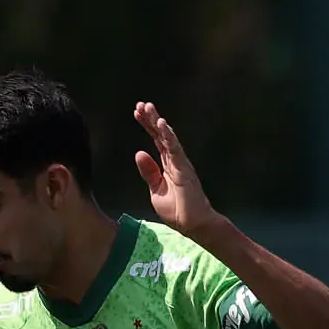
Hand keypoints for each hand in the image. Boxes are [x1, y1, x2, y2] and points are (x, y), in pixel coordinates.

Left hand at [133, 102, 215, 237]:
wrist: (192, 224)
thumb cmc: (177, 210)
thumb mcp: (156, 190)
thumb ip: (149, 172)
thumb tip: (139, 153)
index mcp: (167, 165)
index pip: (156, 140)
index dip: (147, 126)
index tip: (137, 112)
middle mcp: (175, 160)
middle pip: (161, 135)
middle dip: (151, 119)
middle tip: (140, 104)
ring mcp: (180, 163)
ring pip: (168, 138)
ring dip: (158, 122)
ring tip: (148, 108)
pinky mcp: (184, 169)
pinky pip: (175, 149)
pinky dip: (168, 136)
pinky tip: (162, 124)